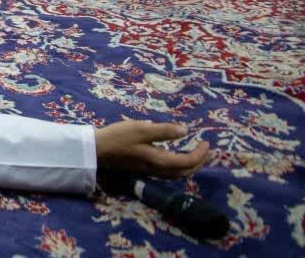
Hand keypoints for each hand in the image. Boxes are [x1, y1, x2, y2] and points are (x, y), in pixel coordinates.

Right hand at [94, 120, 210, 179]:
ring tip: (195, 154)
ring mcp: (151, 171)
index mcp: (160, 160)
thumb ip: (164, 130)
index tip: (206, 141)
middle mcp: (158, 169)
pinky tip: (173, 156)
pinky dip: (178, 166)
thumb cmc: (119, 137)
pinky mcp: (144, 169)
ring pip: (177, 174)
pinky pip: (168, 172)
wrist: (98, 149)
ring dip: (190, 166)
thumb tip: (185, 131)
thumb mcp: (141, 129)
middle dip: (199, 162)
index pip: (188, 161)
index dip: (200, 153)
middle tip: (206, 150)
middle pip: (185, 172)